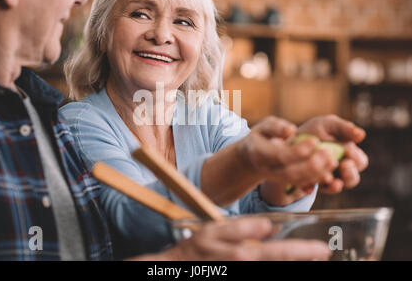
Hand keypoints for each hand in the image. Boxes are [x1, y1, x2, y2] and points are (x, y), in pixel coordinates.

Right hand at [133, 217, 330, 260]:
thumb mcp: (214, 231)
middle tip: (324, 255)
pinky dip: (276, 267)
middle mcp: (247, 266)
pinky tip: (287, 263)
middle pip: (281, 264)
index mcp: (243, 254)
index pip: (279, 251)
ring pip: (273, 271)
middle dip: (304, 260)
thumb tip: (268, 226)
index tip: (323, 249)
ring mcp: (243, 275)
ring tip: (311, 260)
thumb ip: (242, 228)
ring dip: (292, 265)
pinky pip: (261, 274)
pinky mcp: (238, 278)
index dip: (303, 251)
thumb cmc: (196, 250)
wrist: (176, 271)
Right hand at [238, 116, 337, 189]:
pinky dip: (315, 179)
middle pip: (290, 172)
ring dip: (317, 173)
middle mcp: (267, 169)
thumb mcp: (264, 126)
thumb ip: (276, 127)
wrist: (252, 156)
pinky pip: (300, 184)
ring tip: (332, 161)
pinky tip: (329, 170)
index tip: (315, 141)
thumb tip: (291, 130)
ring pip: (297, 180)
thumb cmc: (261, 136)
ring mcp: (276, 178)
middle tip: (329, 153)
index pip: (281, 155)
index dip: (298, 150)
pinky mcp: (285, 182)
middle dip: (311, 165)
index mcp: (260, 153)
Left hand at [298, 115, 368, 193]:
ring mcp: (326, 180)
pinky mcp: (310, 183)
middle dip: (349, 175)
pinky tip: (308, 186)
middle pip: (352, 180)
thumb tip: (361, 135)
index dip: (355, 159)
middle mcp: (341, 171)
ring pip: (334, 188)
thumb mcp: (329, 125)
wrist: (292, 138)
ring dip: (333, 186)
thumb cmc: (317, 130)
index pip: (359, 162)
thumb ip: (344, 128)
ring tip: (330, 181)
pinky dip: (310, 187)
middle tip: (344, 165)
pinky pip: (312, 189)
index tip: (348, 153)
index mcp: (350, 156)